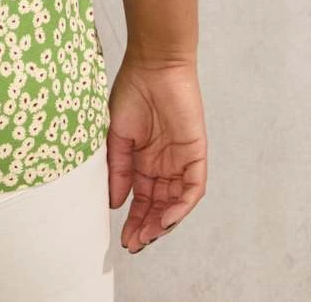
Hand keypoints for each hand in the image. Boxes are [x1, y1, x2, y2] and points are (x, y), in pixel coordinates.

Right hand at [107, 54, 206, 252]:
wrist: (154, 66)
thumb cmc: (131, 92)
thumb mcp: (116, 135)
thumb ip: (117, 168)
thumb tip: (113, 202)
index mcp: (143, 160)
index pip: (141, 198)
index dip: (133, 219)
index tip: (123, 238)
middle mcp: (163, 165)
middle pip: (158, 205)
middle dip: (147, 227)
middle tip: (134, 244)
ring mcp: (181, 161)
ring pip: (176, 202)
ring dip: (163, 222)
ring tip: (147, 236)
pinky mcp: (196, 155)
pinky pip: (193, 188)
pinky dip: (181, 206)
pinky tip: (165, 218)